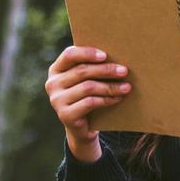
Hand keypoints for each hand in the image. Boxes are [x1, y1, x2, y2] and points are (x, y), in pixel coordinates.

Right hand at [46, 43, 128, 161]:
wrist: (82, 127)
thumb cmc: (87, 96)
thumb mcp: (85, 80)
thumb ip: (91, 67)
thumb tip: (117, 56)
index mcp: (56, 69)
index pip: (69, 55)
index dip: (87, 53)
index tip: (105, 55)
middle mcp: (52, 83)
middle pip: (82, 71)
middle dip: (106, 70)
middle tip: (124, 71)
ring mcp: (56, 100)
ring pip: (88, 87)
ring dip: (110, 87)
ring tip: (126, 87)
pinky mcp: (65, 115)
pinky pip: (90, 103)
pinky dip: (106, 99)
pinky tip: (118, 98)